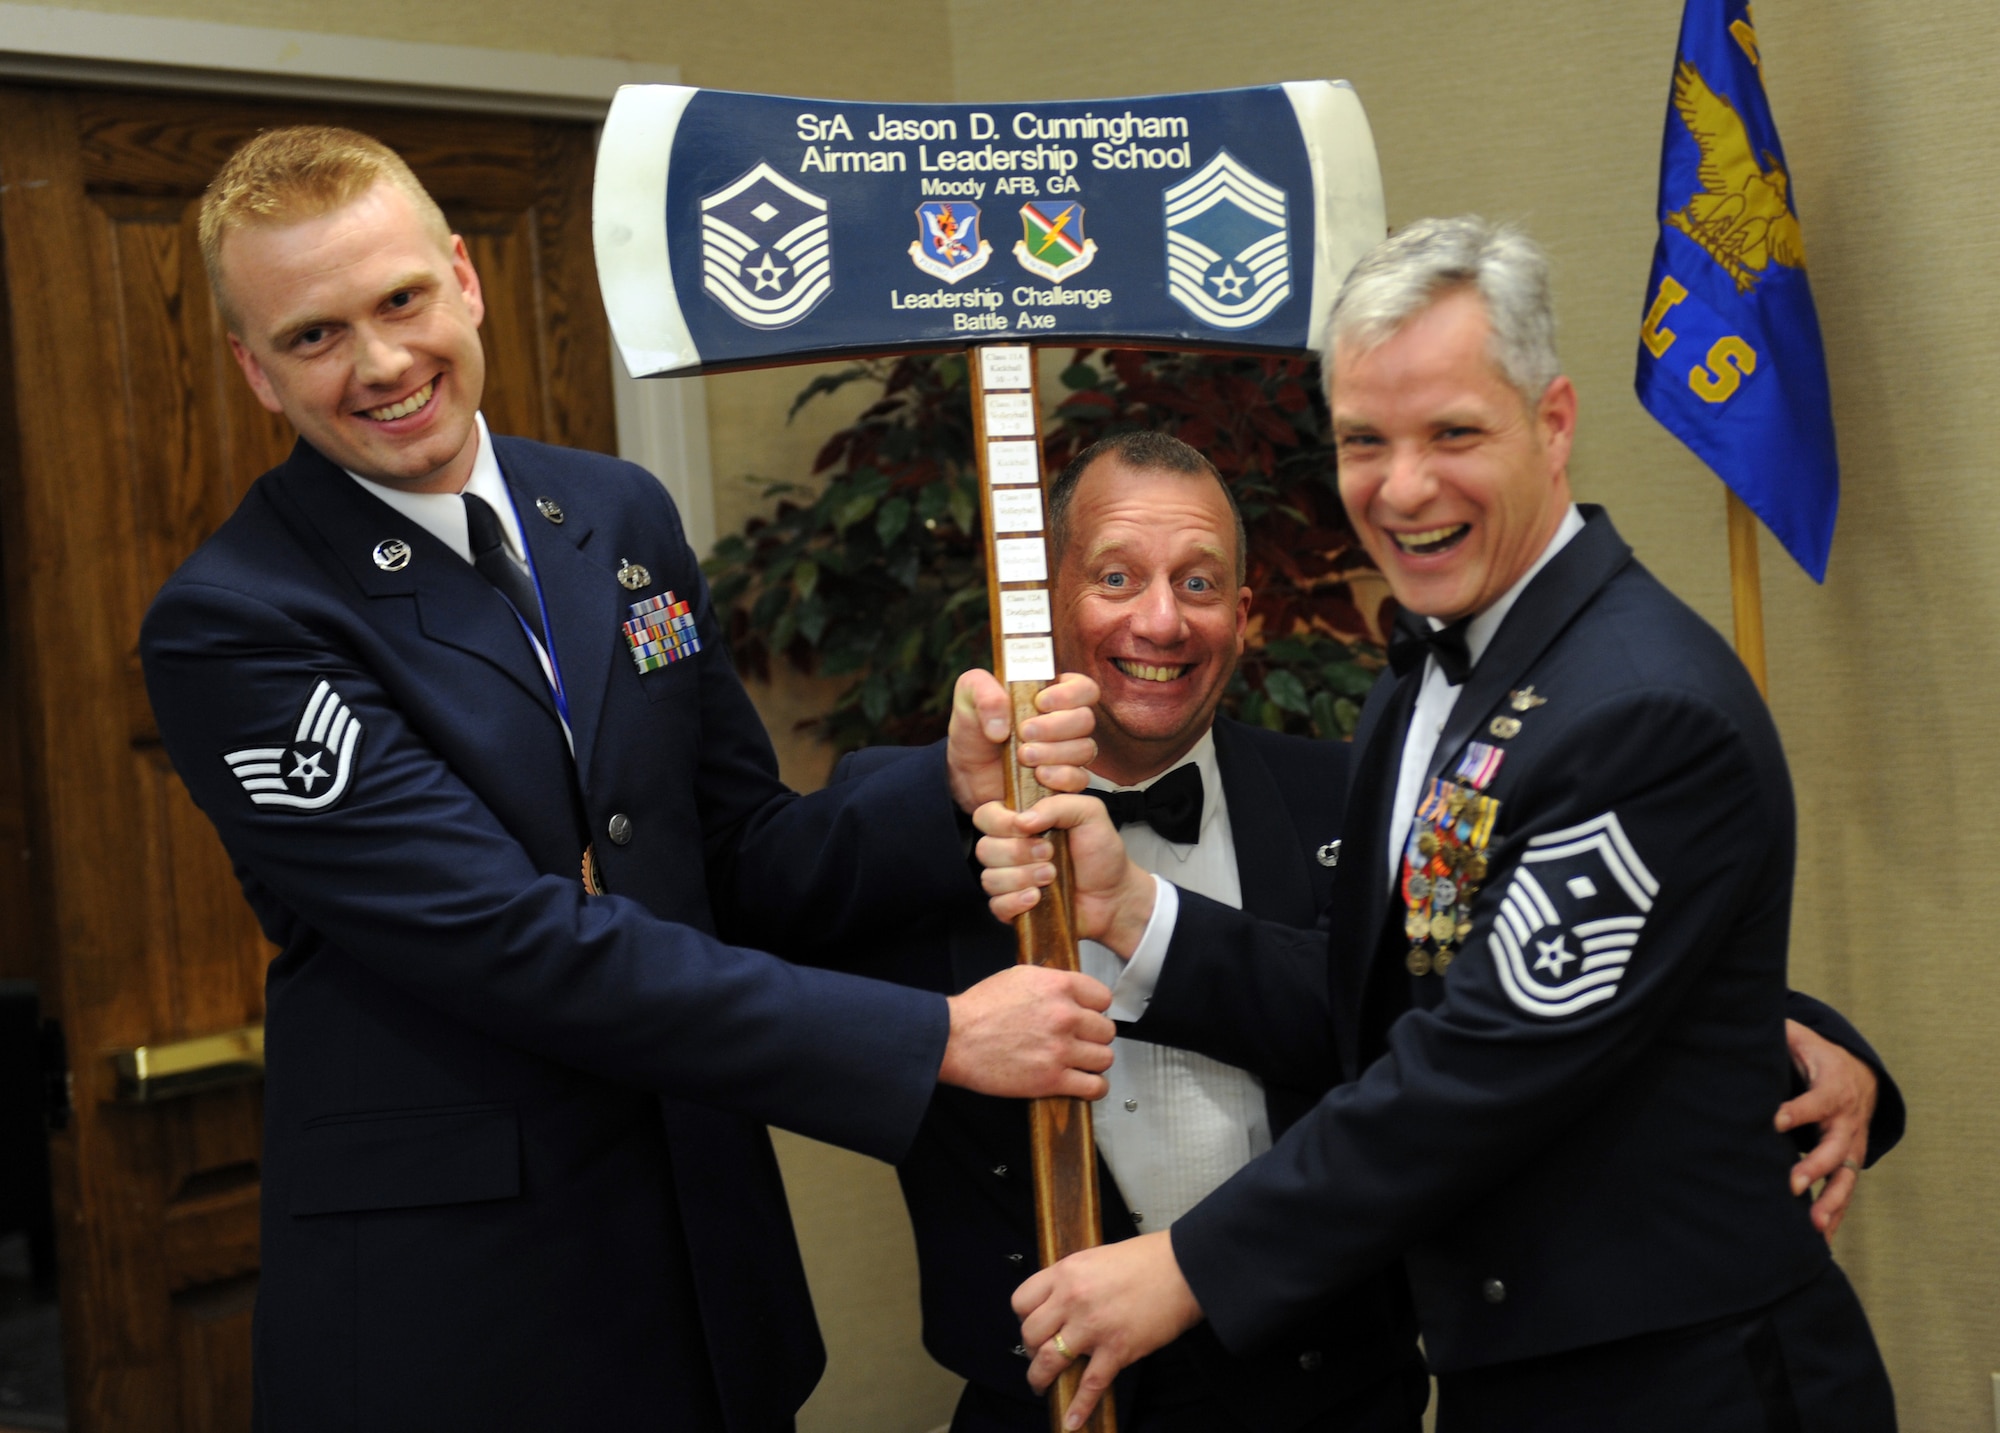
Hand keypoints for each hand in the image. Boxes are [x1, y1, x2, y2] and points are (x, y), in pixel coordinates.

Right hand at [940, 965, 1114, 1098]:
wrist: (953, 1039)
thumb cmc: (978, 1010)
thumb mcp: (1019, 977)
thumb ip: (1052, 983)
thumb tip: (1072, 992)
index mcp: (1058, 987)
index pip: (1103, 997)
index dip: (1094, 1008)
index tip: (1088, 1016)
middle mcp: (1064, 1016)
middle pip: (1106, 1030)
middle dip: (1093, 1036)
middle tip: (1079, 1040)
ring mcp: (1061, 1049)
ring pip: (1105, 1058)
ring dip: (1093, 1061)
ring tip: (1079, 1061)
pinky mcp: (1052, 1080)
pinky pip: (1095, 1087)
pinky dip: (1094, 1088)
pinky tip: (1084, 1083)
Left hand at [946, 669, 1098, 813]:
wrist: (967, 771)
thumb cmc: (974, 727)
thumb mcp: (969, 696)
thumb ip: (984, 693)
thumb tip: (1003, 726)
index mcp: (1052, 694)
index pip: (1084, 688)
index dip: (1070, 694)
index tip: (1039, 703)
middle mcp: (1066, 722)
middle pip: (1086, 719)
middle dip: (1055, 726)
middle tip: (1023, 732)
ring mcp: (1068, 753)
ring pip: (1085, 749)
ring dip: (1054, 752)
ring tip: (1023, 756)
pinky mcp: (1064, 781)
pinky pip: (1080, 779)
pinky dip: (1062, 776)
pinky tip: (1039, 775)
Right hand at [974, 794, 1155, 958]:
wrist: (1115, 895)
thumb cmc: (1101, 854)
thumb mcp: (1089, 814)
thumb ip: (1059, 803)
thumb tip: (1023, 819)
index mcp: (1022, 823)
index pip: (986, 816)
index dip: (1001, 822)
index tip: (1028, 828)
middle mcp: (1011, 850)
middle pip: (984, 849)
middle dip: (1018, 852)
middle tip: (1050, 853)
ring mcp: (1010, 881)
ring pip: (990, 878)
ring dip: (1023, 877)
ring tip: (1052, 876)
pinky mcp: (1013, 909)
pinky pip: (996, 906)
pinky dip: (1016, 902)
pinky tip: (1038, 898)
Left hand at [1012, 1231, 1202, 1427]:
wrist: (1183, 1269)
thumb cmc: (1146, 1260)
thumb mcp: (1097, 1258)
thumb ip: (1074, 1280)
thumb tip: (1060, 1301)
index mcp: (1066, 1273)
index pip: (1022, 1301)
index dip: (1023, 1317)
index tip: (1031, 1325)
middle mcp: (1072, 1299)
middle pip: (1031, 1334)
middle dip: (1031, 1350)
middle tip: (1039, 1356)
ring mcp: (1093, 1327)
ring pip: (1050, 1361)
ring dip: (1041, 1379)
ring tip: (1042, 1386)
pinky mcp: (1117, 1350)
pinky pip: (1090, 1384)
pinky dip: (1080, 1406)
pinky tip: (1073, 1420)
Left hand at [1776, 1018, 1877, 1240]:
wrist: (1860, 1078)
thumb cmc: (1819, 1058)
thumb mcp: (1802, 1039)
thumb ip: (1779, 1033)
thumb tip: (1743, 1019)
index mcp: (1833, 1089)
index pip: (1815, 1101)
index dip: (1796, 1111)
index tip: (1774, 1120)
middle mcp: (1846, 1123)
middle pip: (1833, 1148)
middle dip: (1814, 1167)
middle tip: (1791, 1183)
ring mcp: (1851, 1148)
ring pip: (1845, 1179)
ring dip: (1829, 1203)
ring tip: (1813, 1226)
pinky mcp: (1848, 1166)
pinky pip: (1844, 1194)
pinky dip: (1834, 1218)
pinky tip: (1819, 1242)